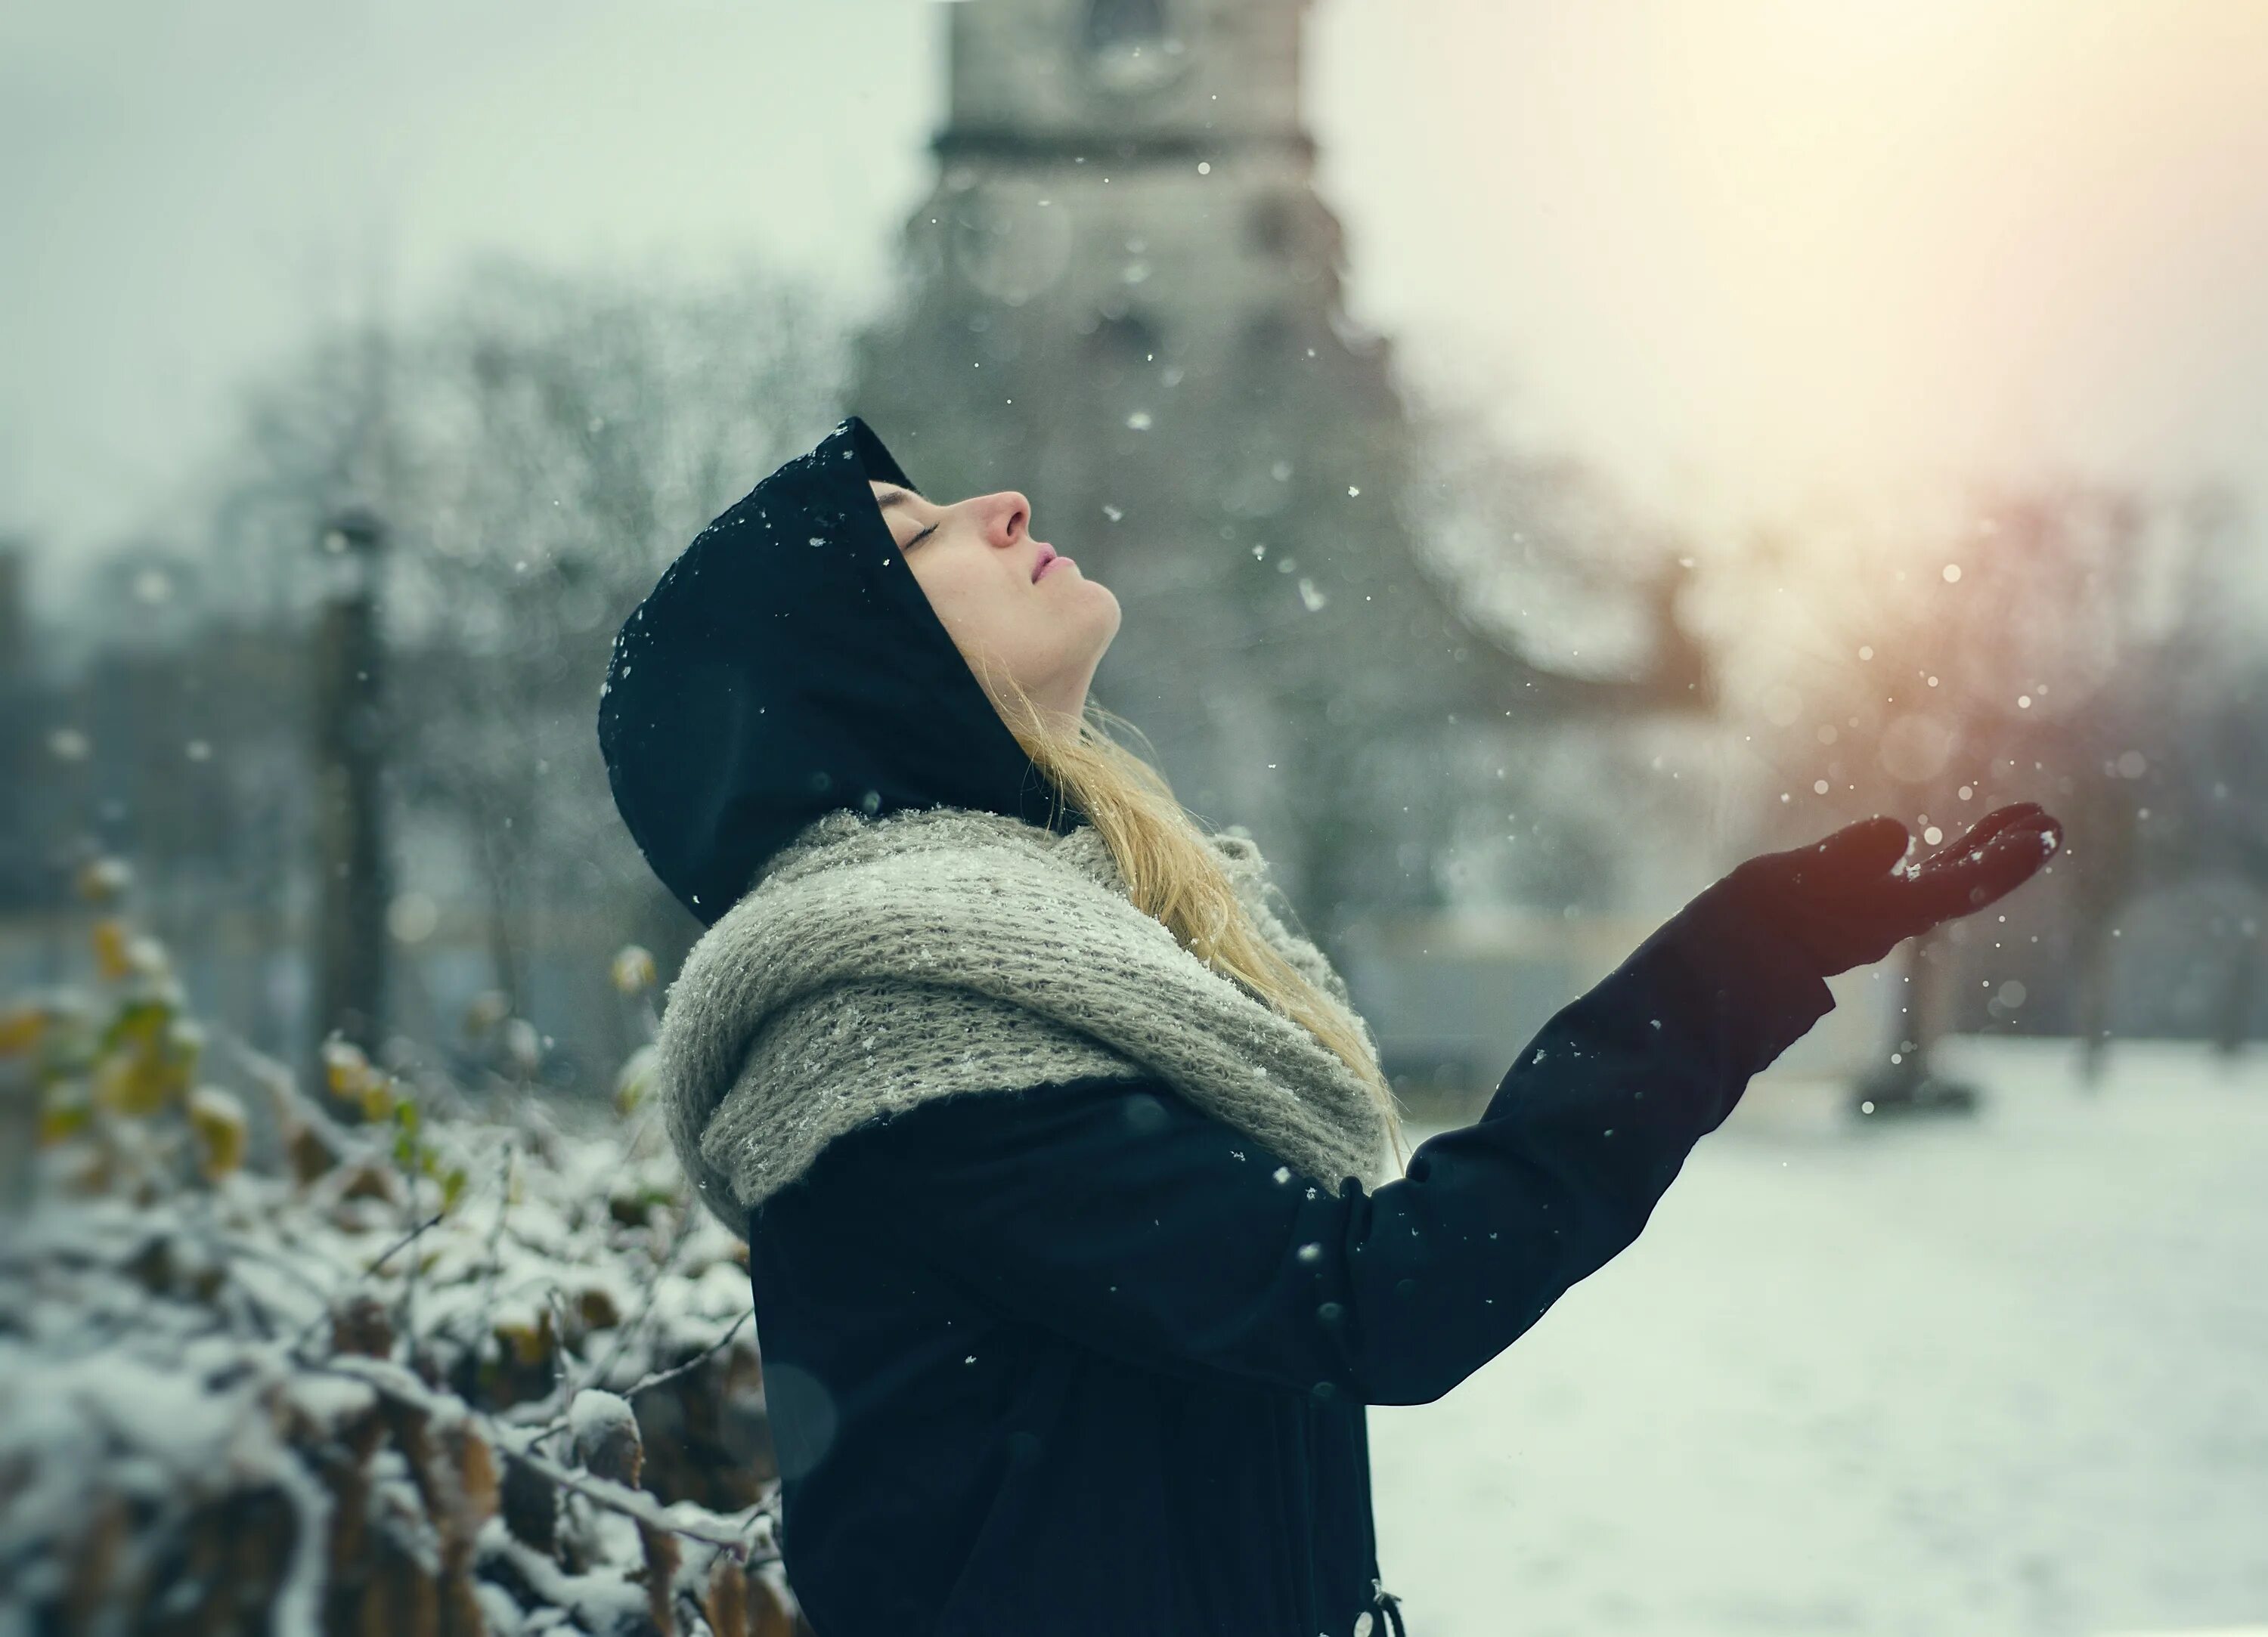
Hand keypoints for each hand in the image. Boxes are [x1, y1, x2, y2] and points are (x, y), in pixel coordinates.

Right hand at [1718, 803, 2063, 978]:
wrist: (1719, 967)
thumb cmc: (1753, 922)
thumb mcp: (1793, 880)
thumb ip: (1846, 858)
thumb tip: (1897, 832)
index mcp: (1885, 914)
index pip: (1963, 884)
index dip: (2007, 859)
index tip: (2046, 831)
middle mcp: (1892, 920)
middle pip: (1967, 884)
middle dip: (2008, 852)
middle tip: (2047, 820)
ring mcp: (1876, 918)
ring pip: (1946, 881)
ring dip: (1983, 849)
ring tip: (2017, 818)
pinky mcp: (1853, 913)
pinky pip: (1914, 883)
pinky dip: (1943, 859)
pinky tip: (1943, 845)